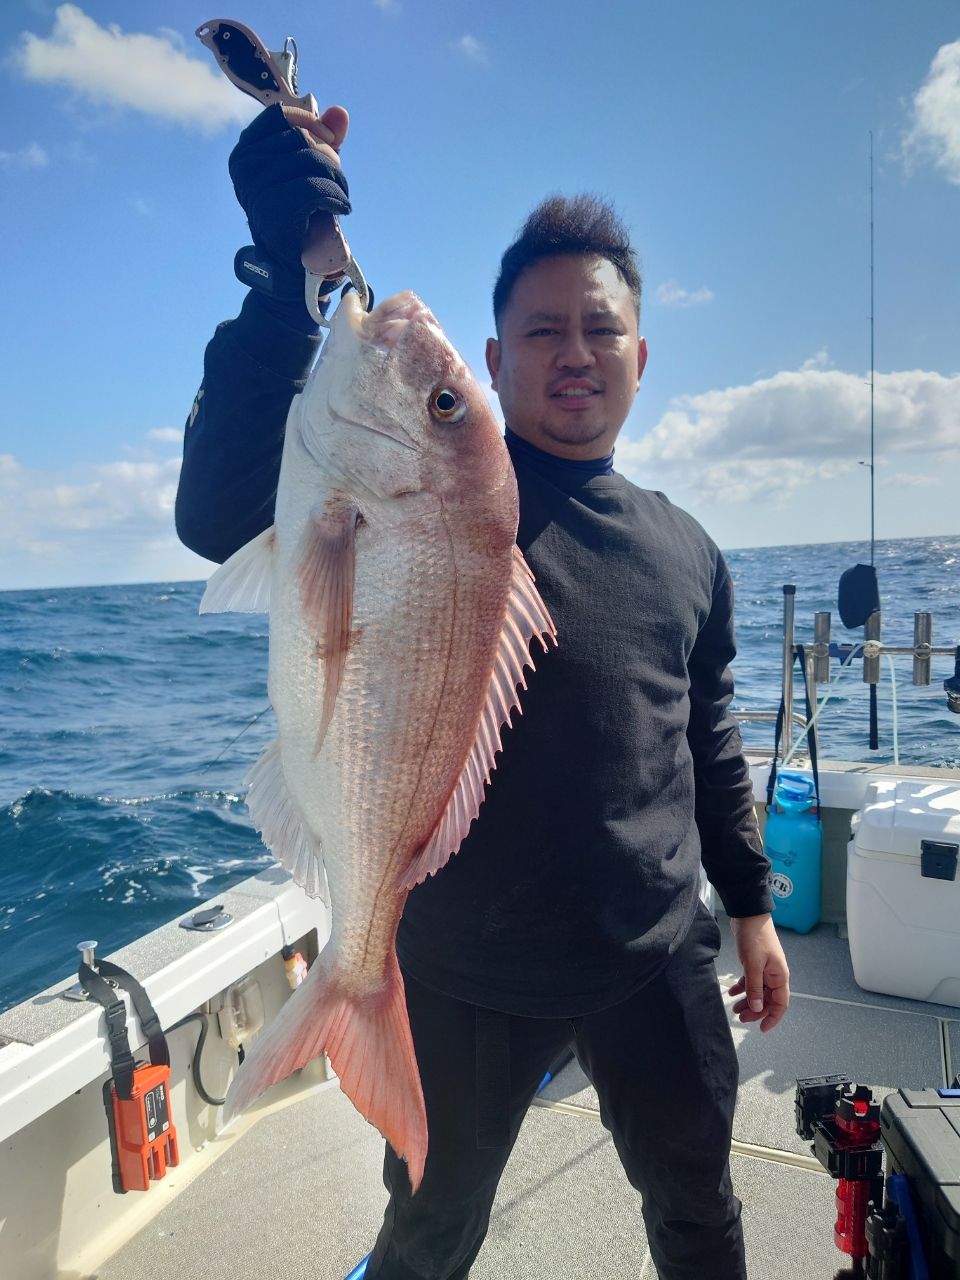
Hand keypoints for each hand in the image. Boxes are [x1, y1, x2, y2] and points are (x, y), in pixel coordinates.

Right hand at [229, 102, 351, 277]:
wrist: (296, 262)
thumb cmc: (302, 210)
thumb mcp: (312, 167)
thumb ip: (324, 137)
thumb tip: (340, 112)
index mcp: (246, 150)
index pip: (280, 115)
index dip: (311, 123)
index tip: (330, 142)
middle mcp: (244, 166)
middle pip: (300, 137)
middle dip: (329, 157)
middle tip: (337, 182)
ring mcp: (255, 189)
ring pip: (311, 160)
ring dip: (337, 179)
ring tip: (340, 197)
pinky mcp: (272, 211)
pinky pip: (314, 187)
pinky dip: (335, 196)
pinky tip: (340, 208)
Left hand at [727, 913, 789, 1031]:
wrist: (748, 915)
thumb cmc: (755, 938)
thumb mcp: (753, 965)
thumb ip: (754, 988)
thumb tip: (756, 1008)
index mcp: (779, 976)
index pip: (781, 1004)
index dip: (773, 1018)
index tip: (762, 1029)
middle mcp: (774, 975)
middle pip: (767, 999)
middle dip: (755, 1010)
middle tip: (740, 1017)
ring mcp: (765, 969)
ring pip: (758, 991)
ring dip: (747, 1000)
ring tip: (734, 1008)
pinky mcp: (755, 963)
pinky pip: (751, 980)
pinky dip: (742, 987)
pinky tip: (732, 992)